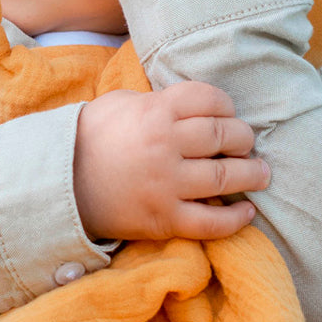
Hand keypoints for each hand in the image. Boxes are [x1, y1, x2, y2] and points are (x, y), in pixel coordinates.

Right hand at [73, 81, 269, 240]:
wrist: (58, 184)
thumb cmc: (91, 137)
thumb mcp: (121, 103)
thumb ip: (158, 100)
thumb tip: (194, 107)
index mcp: (155, 111)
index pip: (210, 99)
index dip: (227, 106)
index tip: (229, 115)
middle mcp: (165, 145)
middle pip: (224, 136)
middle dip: (244, 139)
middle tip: (248, 144)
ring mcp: (166, 184)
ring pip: (226, 177)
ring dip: (252, 174)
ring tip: (262, 175)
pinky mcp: (163, 219)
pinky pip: (211, 222)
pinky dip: (236, 219)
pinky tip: (247, 212)